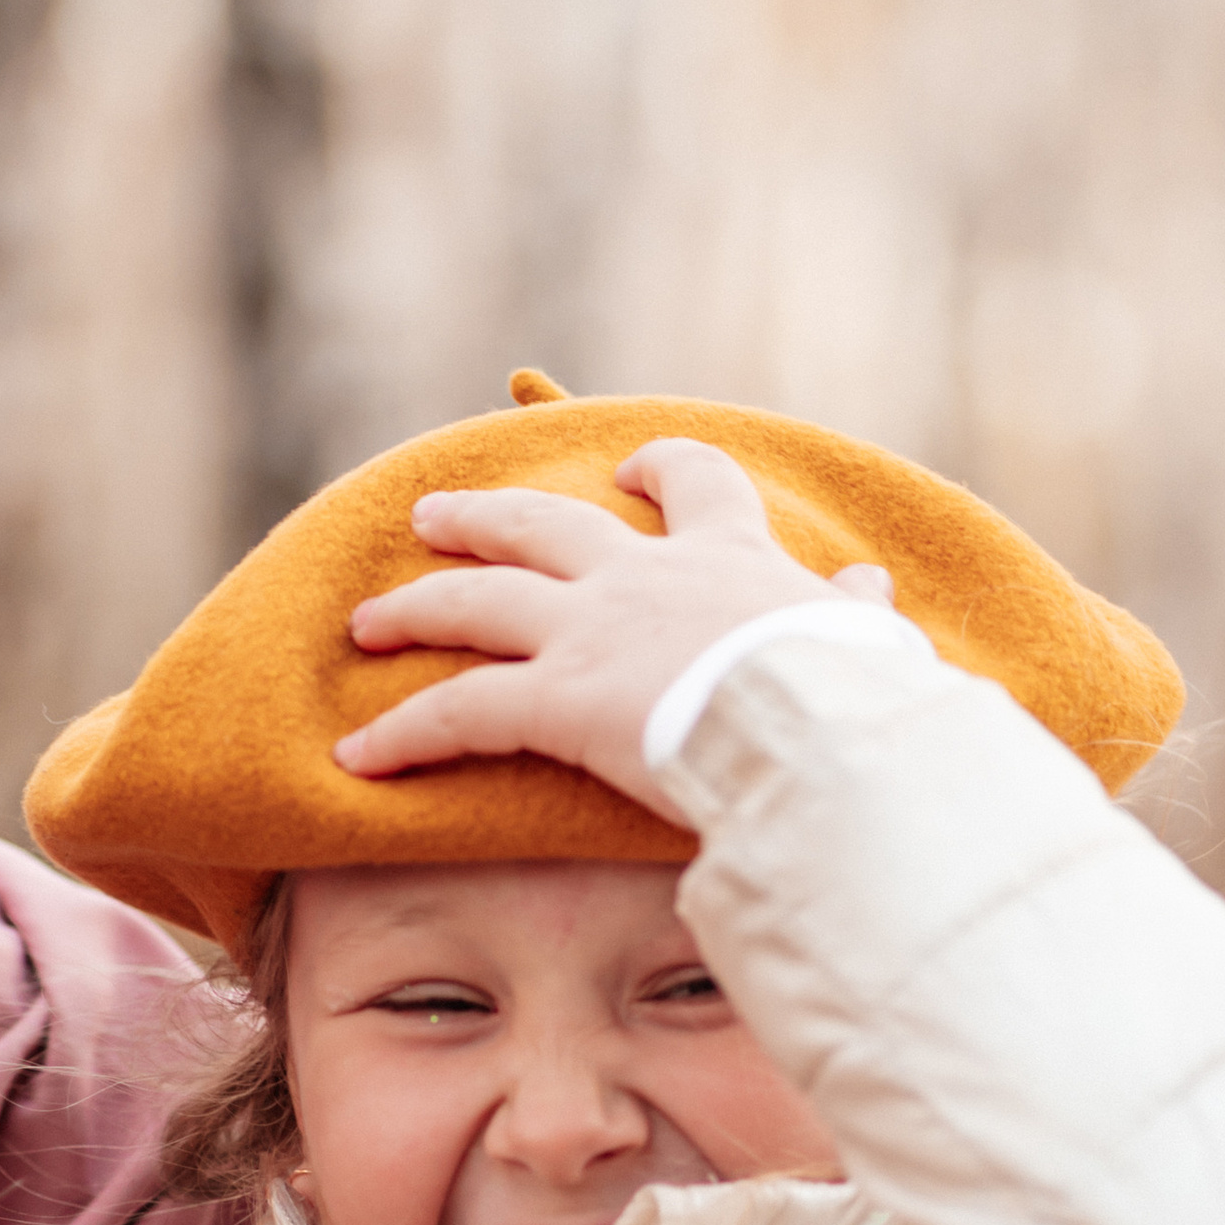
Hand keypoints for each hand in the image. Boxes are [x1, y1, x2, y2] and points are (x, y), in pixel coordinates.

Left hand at [336, 438, 892, 805]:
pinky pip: (457, 711)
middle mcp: (642, 577)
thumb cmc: (858, 699)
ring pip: (475, 600)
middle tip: (432, 516)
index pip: (693, 483)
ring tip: (365, 621)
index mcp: (726, 558)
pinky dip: (401, 733)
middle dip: (481, 517)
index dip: (661, 469)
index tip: (635, 468)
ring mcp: (590, 632)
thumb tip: (866, 586)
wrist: (823, 731)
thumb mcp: (867, 643)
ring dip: (414, 606)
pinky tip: (357, 756)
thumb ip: (854, 613)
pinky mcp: (556, 699)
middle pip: (541, 525)